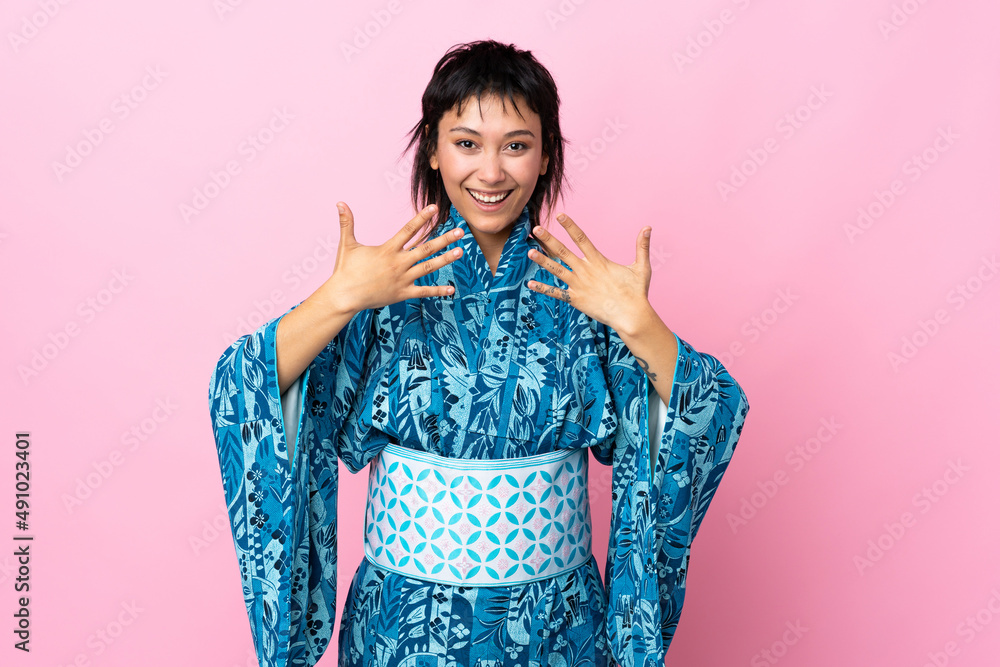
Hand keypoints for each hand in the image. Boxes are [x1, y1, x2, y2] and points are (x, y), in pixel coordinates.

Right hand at [313, 201, 465, 314]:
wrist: (344, 296)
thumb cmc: (345, 270)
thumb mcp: (346, 244)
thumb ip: (347, 223)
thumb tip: (339, 202)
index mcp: (387, 249)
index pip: (409, 230)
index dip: (422, 218)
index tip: (434, 208)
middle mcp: (398, 263)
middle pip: (426, 248)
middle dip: (445, 239)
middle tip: (460, 232)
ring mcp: (402, 279)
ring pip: (429, 267)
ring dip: (446, 259)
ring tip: (460, 252)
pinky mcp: (402, 294)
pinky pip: (423, 292)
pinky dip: (438, 291)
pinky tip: (452, 289)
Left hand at [526, 213, 653, 333]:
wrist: (631, 316)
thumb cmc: (637, 292)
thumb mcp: (641, 267)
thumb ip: (641, 247)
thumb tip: (648, 227)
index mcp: (599, 261)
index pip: (581, 238)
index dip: (570, 226)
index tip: (559, 215)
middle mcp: (586, 271)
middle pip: (563, 252)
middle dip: (548, 240)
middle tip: (536, 229)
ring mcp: (579, 285)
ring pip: (556, 270)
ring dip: (542, 260)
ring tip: (529, 252)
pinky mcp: (576, 299)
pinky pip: (556, 293)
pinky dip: (543, 288)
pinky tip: (530, 284)